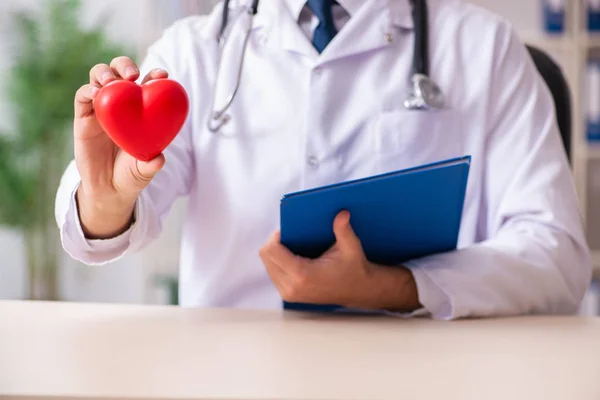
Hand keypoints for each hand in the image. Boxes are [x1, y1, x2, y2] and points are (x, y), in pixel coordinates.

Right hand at [73, 57, 167, 238]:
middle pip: (120, 72)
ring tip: (112, 81)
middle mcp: (121, 104)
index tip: (163, 75)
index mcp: (141, 109)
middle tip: (132, 75)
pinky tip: (96, 94)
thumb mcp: (144, 171)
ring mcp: (101, 108)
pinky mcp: (83, 117)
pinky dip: (89, 90)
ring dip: (105, 72)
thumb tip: (159, 159)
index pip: (148, 84)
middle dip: (125, 65)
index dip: (155, 76)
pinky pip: (83, 97)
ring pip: (99, 77)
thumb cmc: (132, 174)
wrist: (108, 188)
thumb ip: (151, 164)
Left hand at [259, 211, 421, 311]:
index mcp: (302, 275)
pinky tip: (293, 256)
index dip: (276, 236)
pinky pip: (273, 272)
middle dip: (275, 242)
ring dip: (275, 252)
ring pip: (267, 264)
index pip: (271, 250)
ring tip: (293, 245)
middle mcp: (291, 287)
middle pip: (266, 256)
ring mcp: (288, 293)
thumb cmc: (354, 268)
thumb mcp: (351, 247)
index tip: (288, 229)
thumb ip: (344, 230)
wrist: (358, 290)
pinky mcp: (288, 295)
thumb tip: (342, 213)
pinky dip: (279, 261)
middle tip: (291, 235)